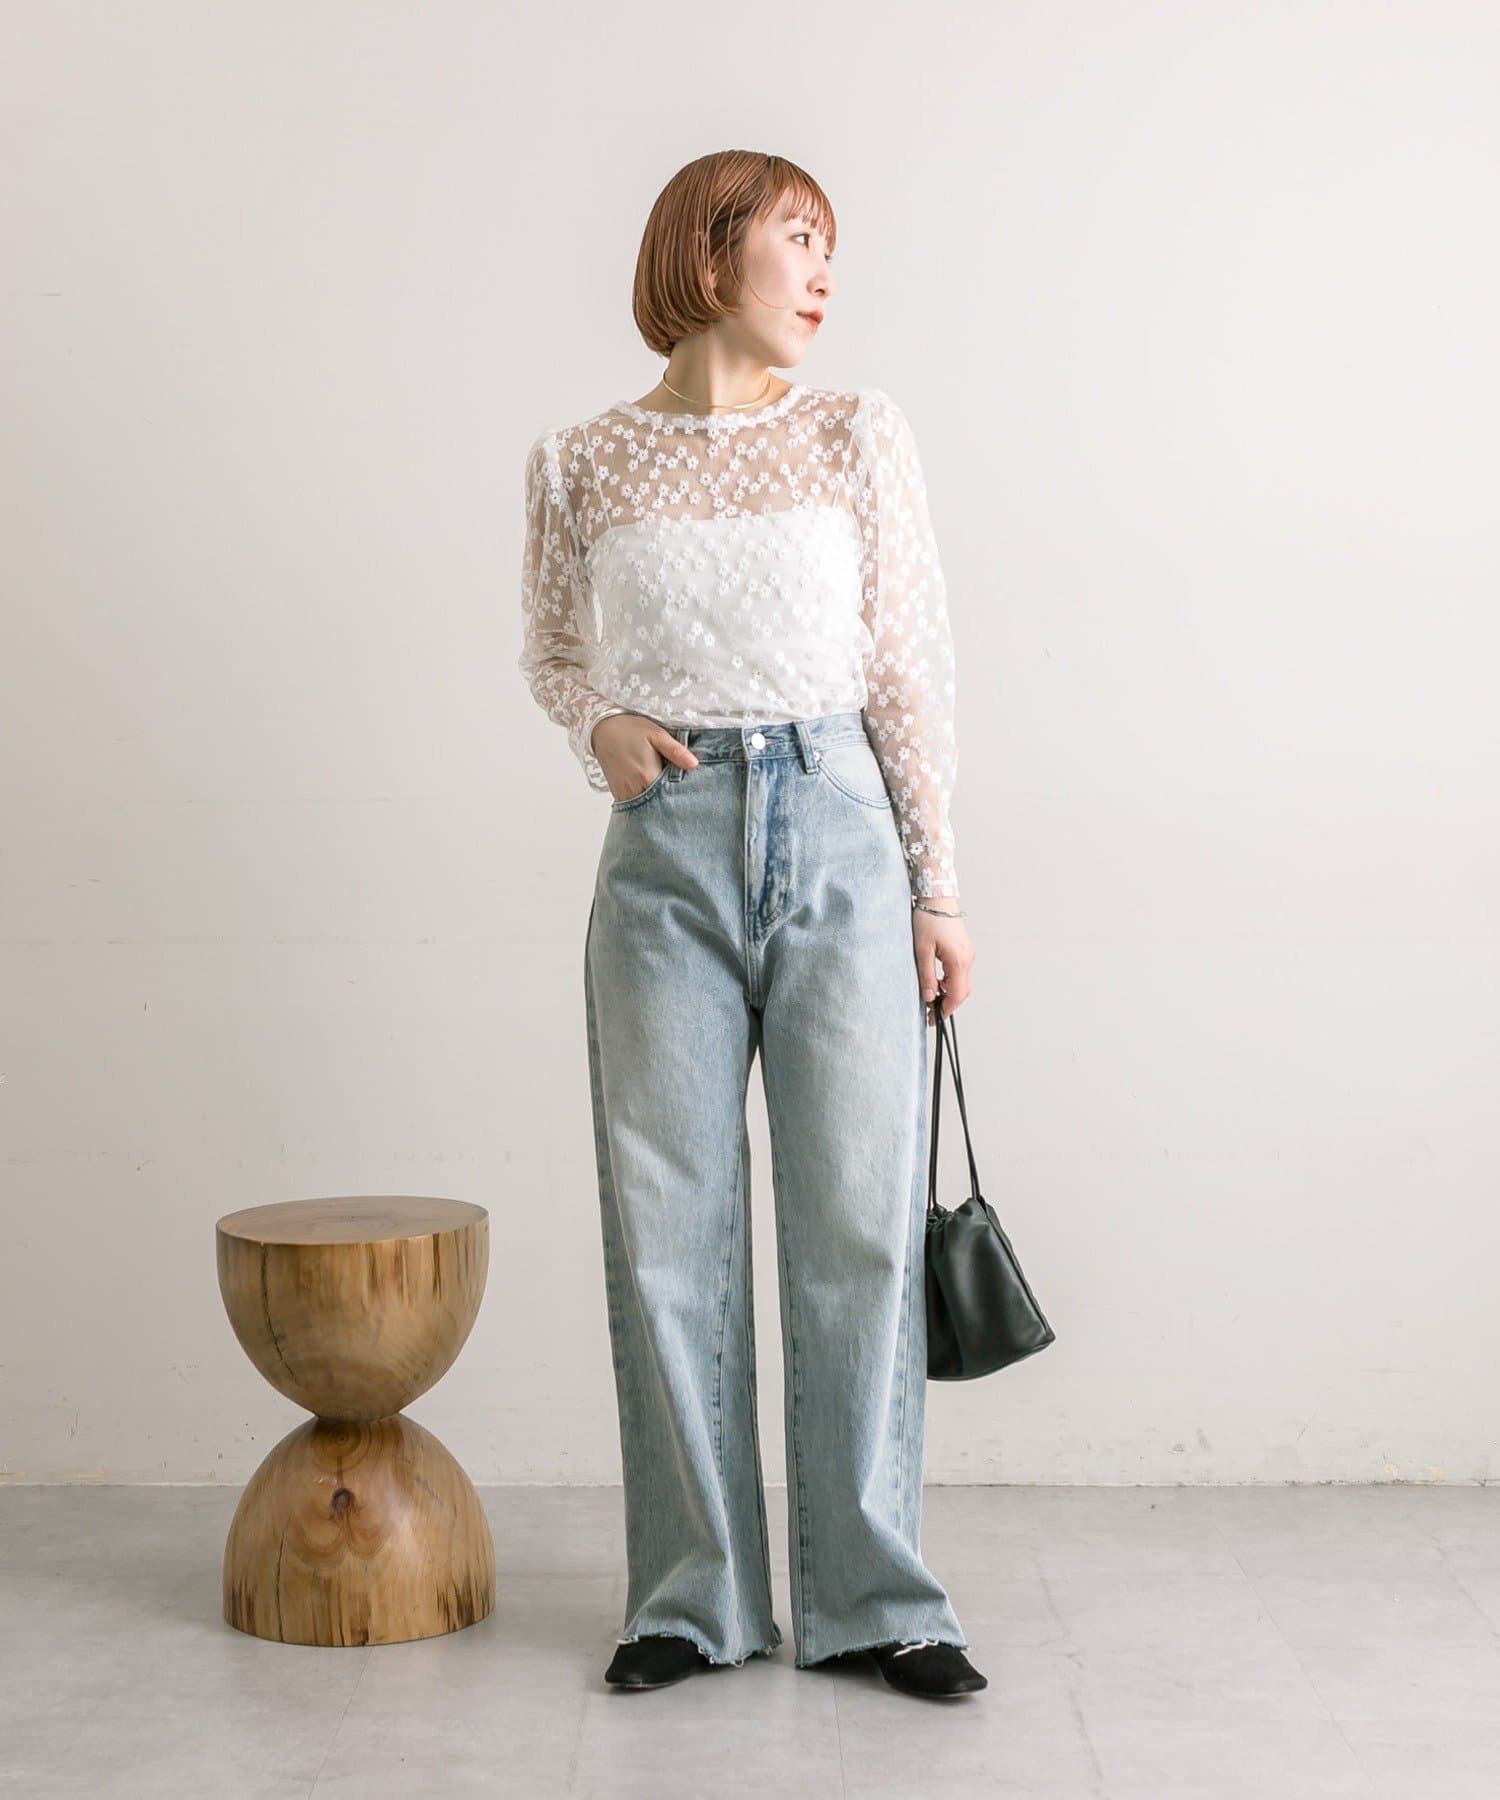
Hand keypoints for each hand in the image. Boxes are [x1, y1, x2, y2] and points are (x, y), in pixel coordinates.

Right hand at [592, 713, 698, 802]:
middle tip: (680, 795)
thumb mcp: (656, 734)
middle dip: (670, 801)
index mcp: (647, 775)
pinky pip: (634, 806)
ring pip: (646, 808)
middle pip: (659, 804)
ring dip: (656, 804)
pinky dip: (644, 804)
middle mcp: (634, 788)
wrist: (603, 729)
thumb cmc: (631, 729)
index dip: (681, 795)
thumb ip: (675, 751)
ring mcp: (624, 793)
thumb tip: (694, 764)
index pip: (671, 795)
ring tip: (666, 794)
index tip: (690, 792)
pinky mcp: (618, 794)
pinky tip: (652, 794)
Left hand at [912, 901, 973, 1023]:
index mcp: (958, 961)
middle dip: (948, 1004)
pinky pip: (960, 973)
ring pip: (962, 983)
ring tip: (930, 996)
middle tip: (930, 1012)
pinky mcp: (964, 950)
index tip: (933, 1018)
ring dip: (949, 993)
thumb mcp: (922, 950)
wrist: (937, 898)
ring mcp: (968, 954)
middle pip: (962, 992)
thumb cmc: (928, 920)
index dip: (945, 1009)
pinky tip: (936, 981)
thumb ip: (926, 976)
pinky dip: (950, 982)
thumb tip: (928, 997)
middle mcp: (967, 959)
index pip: (956, 995)